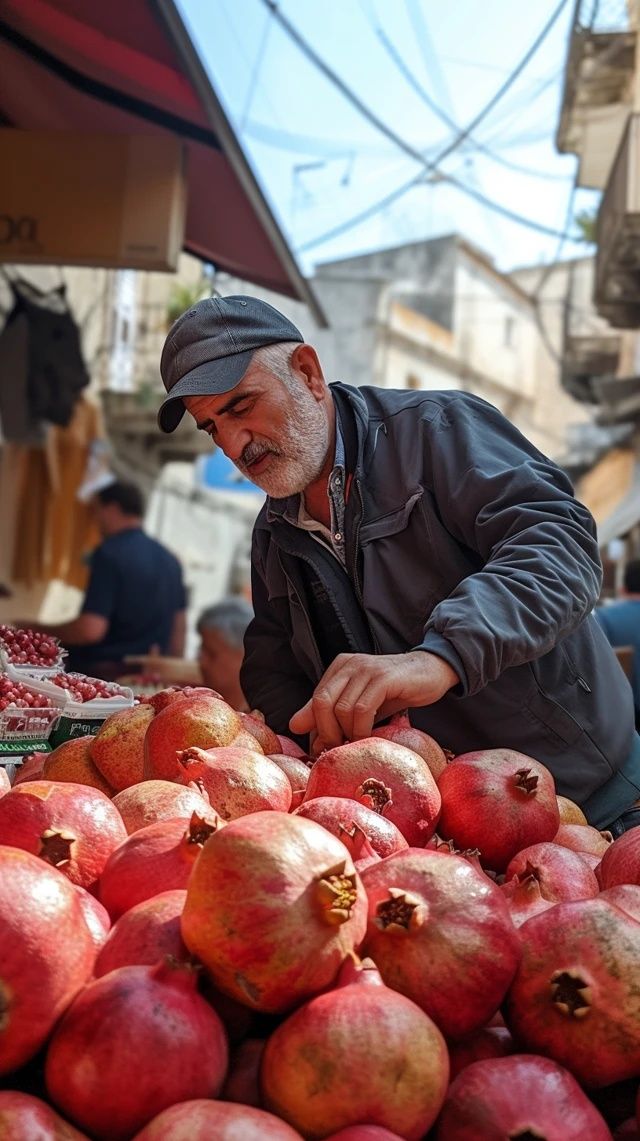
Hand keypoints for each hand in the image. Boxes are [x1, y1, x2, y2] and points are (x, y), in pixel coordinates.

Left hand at [289, 650, 458, 747]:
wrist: (431, 672)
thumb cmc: (394, 691)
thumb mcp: (359, 703)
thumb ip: (329, 712)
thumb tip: (294, 726)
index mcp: (339, 667)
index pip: (315, 701)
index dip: (318, 728)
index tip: (328, 747)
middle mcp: (349, 664)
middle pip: (322, 703)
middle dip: (328, 732)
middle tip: (341, 749)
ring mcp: (366, 669)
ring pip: (341, 709)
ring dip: (348, 734)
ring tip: (359, 743)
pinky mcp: (383, 678)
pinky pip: (362, 710)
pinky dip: (362, 729)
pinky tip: (370, 737)